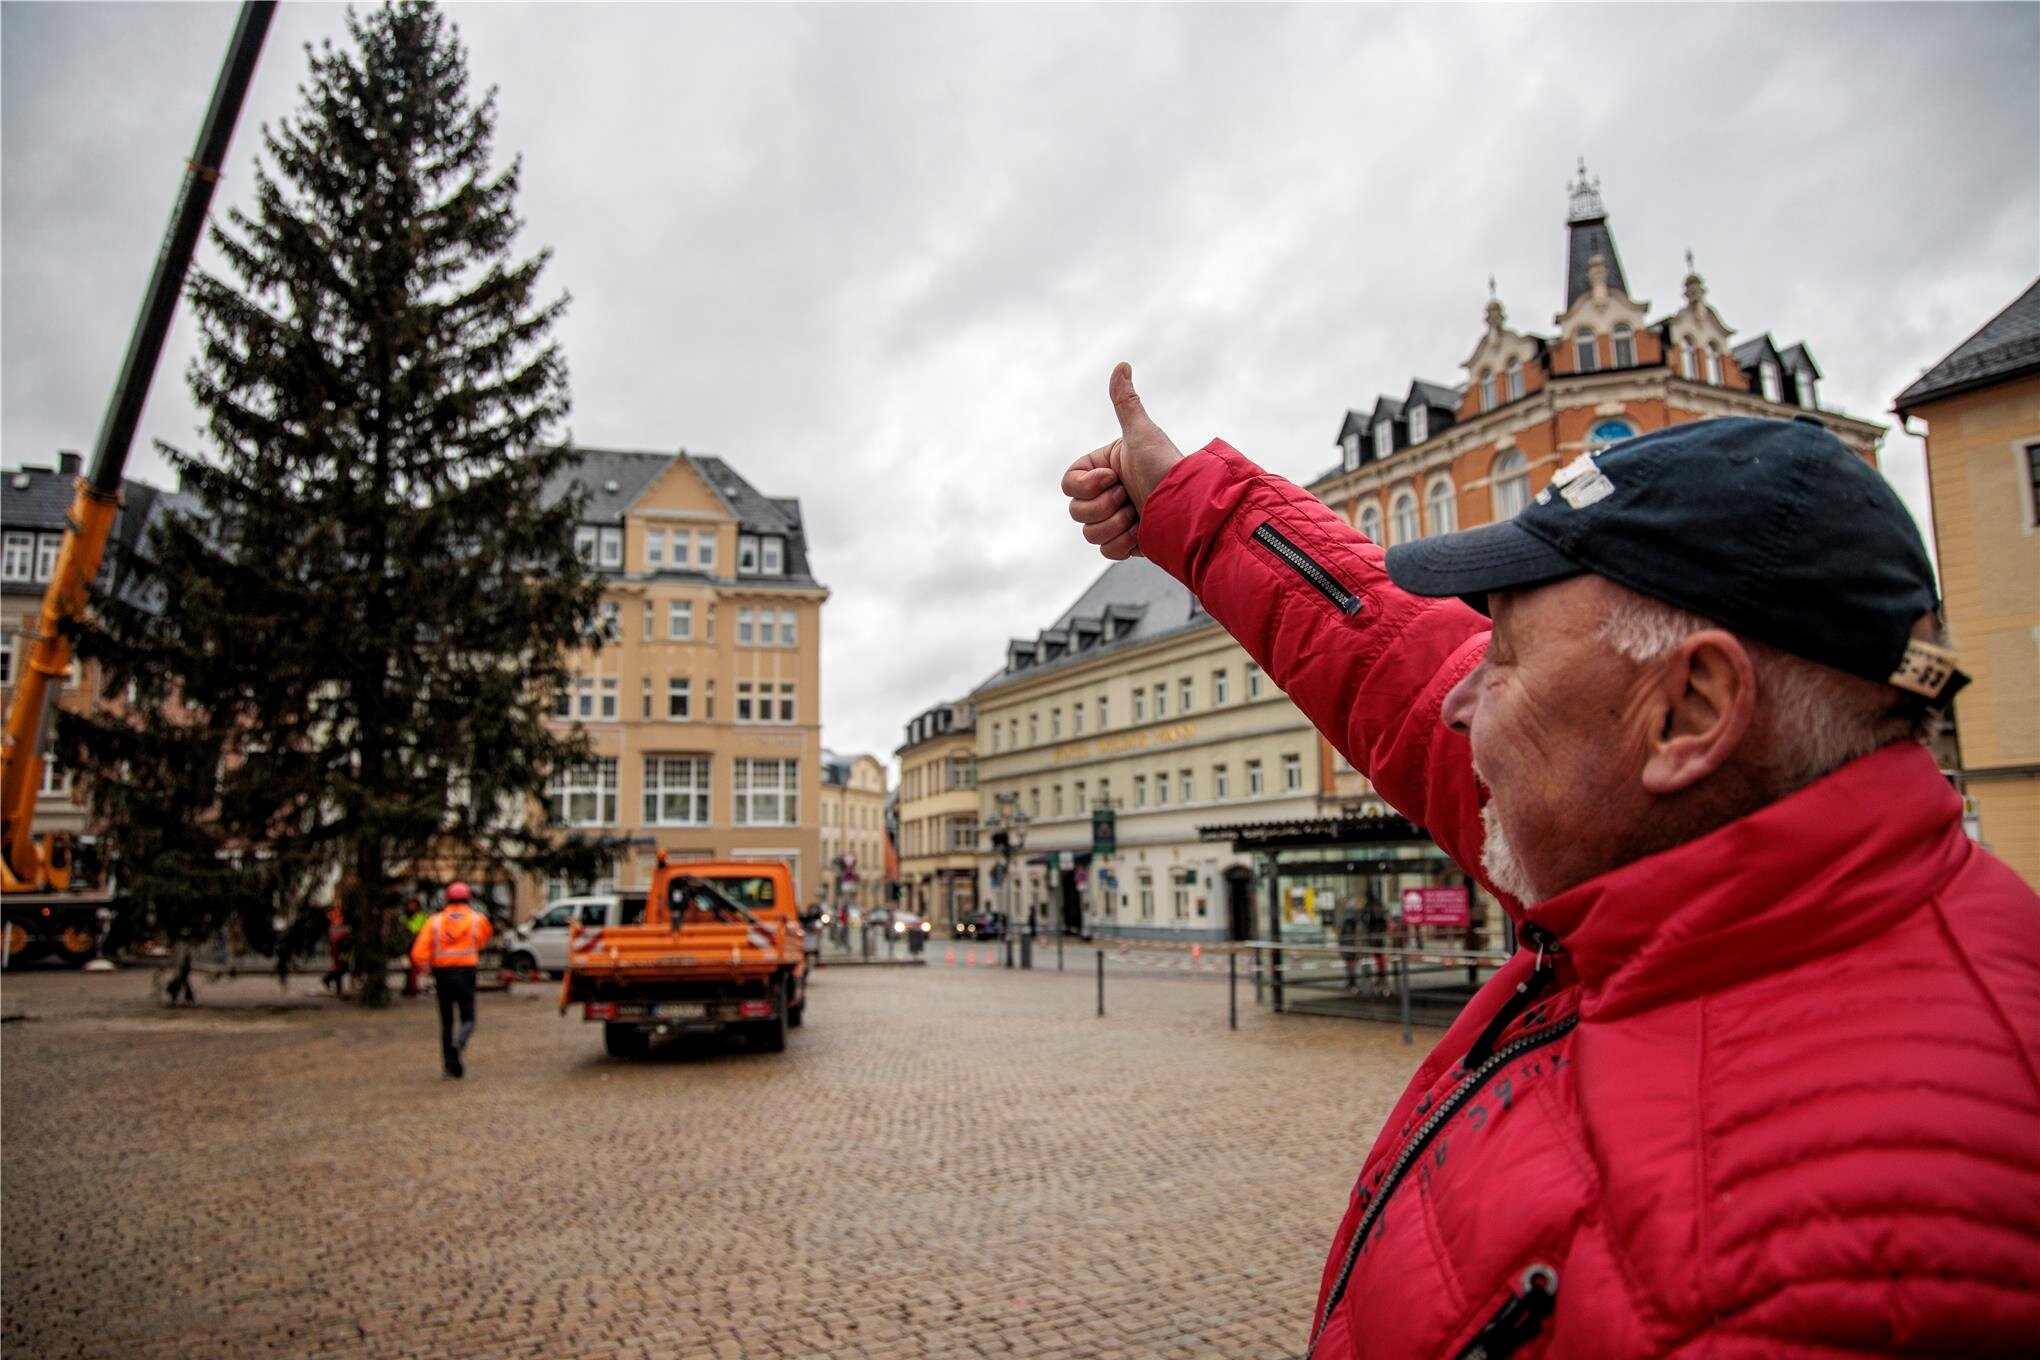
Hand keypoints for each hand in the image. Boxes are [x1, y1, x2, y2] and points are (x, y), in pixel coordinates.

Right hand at [1062, 362, 1183, 559]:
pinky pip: (1105, 551)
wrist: (1190, 508)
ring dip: (1115, 525)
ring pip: (1089, 533)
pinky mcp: (1126, 543)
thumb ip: (1126, 403)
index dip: (1086, 485)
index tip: (1112, 477)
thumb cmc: (1167, 467)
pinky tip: (1142, 532)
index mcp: (1103, 469)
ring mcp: (1115, 519)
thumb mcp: (1142, 434)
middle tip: (1128, 496)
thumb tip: (1122, 365)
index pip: (1069, 484)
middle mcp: (1107, 494)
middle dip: (1104, 506)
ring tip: (1139, 515)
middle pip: (1076, 511)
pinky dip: (1122, 544)